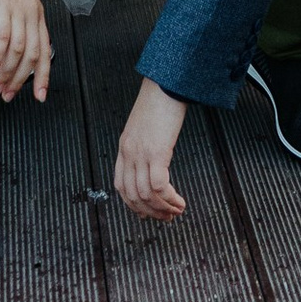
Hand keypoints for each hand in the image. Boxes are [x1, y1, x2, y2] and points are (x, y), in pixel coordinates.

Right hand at [0, 0, 51, 103]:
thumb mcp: (15, 0)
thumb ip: (17, 22)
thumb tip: (11, 48)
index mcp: (37, 14)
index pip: (45, 52)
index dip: (43, 76)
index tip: (39, 97)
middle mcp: (32, 13)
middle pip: (32, 55)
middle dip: (19, 80)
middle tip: (7, 95)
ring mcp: (18, 9)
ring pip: (18, 49)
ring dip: (7, 72)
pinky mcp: (2, 4)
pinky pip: (3, 35)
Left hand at [114, 79, 187, 222]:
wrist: (165, 83)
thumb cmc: (159, 101)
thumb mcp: (144, 126)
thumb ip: (144, 145)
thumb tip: (156, 164)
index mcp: (125, 147)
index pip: (121, 186)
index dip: (133, 205)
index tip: (147, 213)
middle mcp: (129, 153)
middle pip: (133, 196)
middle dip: (150, 212)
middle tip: (167, 217)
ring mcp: (141, 153)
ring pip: (146, 195)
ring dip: (163, 209)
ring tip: (177, 211)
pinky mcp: (156, 151)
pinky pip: (159, 186)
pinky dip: (169, 199)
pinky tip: (179, 201)